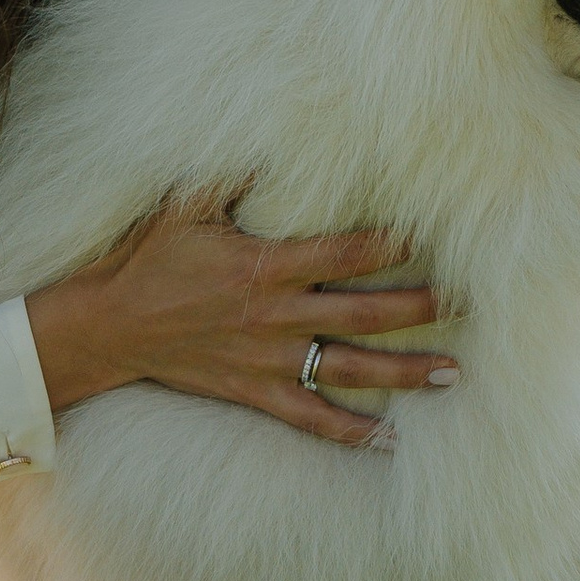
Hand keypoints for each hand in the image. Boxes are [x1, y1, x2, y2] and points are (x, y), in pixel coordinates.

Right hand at [24, 206, 455, 444]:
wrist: (108, 327)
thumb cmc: (147, 260)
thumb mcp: (184, 206)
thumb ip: (230, 174)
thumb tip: (270, 139)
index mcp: (264, 267)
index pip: (345, 253)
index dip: (393, 244)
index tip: (435, 235)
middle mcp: (275, 317)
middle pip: (365, 313)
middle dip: (422, 308)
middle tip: (471, 306)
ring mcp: (269, 361)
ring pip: (351, 368)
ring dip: (405, 371)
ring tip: (455, 373)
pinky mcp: (256, 392)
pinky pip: (311, 418)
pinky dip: (351, 432)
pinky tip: (391, 441)